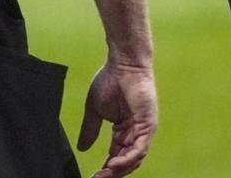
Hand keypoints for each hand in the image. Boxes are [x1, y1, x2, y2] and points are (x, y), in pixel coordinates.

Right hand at [78, 62, 156, 177]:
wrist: (122, 64)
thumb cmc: (110, 81)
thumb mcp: (94, 111)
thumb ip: (90, 130)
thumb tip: (81, 149)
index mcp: (123, 131)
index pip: (116, 156)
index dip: (106, 169)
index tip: (92, 176)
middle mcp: (135, 133)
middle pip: (126, 161)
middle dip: (112, 173)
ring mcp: (143, 129)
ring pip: (134, 158)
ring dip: (119, 169)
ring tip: (104, 174)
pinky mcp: (148, 124)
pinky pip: (140, 148)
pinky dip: (129, 158)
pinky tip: (115, 164)